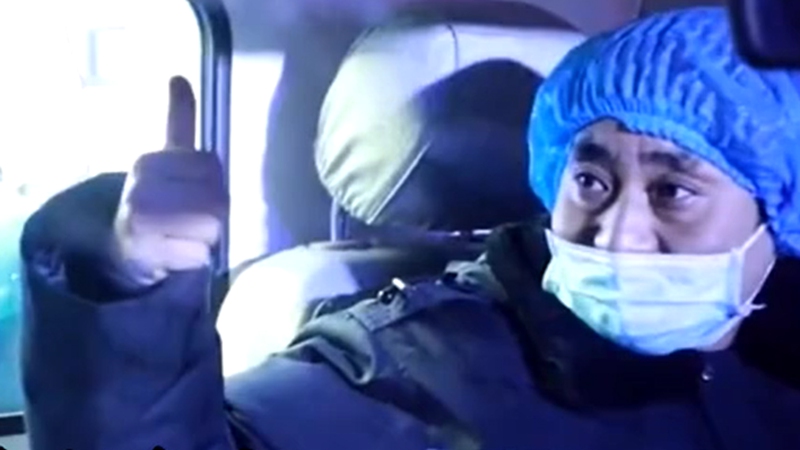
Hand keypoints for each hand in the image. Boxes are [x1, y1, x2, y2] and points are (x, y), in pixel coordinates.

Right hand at [111, 76, 228, 285]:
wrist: (127, 248)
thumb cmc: (161, 200)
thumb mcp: (170, 159)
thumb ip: (180, 120)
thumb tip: (178, 77)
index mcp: (151, 161)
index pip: (212, 168)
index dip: (213, 183)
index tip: (192, 190)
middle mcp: (142, 185)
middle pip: (217, 199)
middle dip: (214, 213)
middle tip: (191, 217)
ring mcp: (142, 218)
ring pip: (212, 226)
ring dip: (206, 236)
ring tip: (184, 234)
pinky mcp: (147, 250)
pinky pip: (200, 254)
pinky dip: (195, 257)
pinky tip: (175, 252)